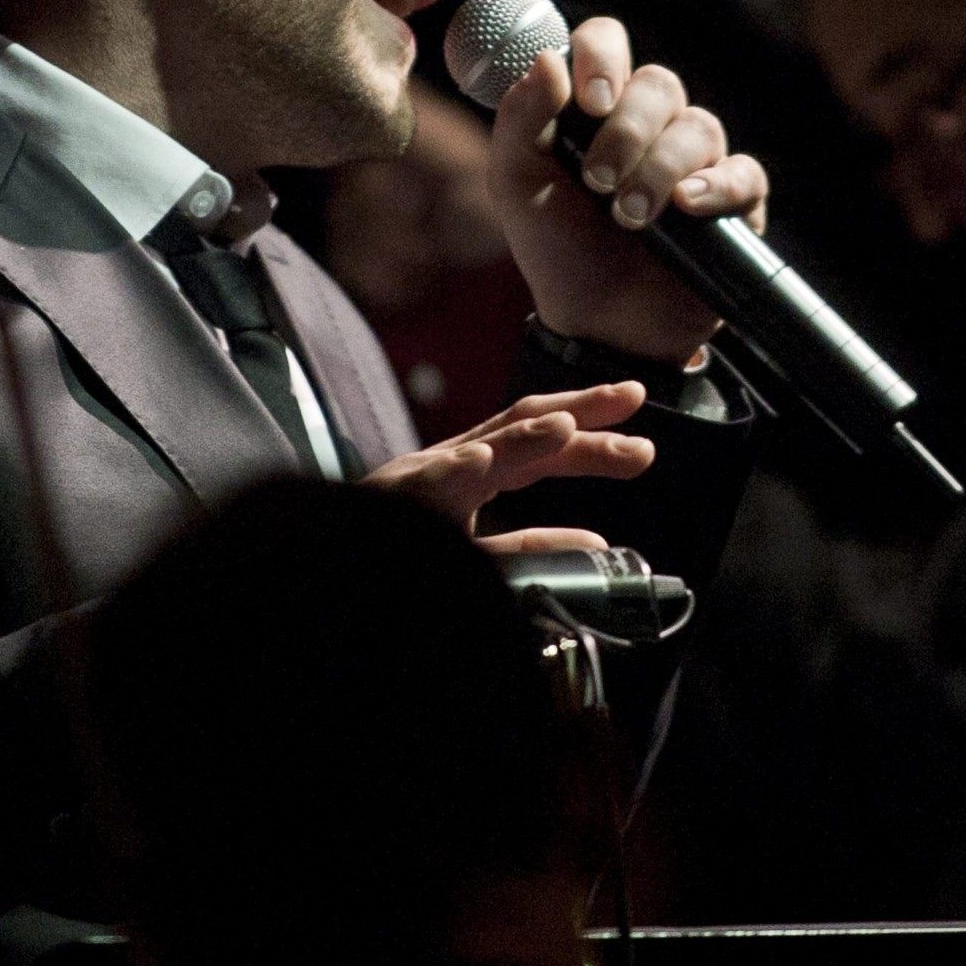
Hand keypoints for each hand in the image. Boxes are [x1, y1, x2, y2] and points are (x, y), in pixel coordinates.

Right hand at [364, 381, 652, 542]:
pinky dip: (448, 473)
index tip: (643, 435)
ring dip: (520, 436)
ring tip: (566, 426)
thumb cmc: (398, 551)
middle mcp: (450, 465)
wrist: (322, 565)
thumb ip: (531, 545)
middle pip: (519, 425)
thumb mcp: (477, 553)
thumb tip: (596, 543)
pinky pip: (419, 489)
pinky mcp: (387, 506)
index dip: (593, 434)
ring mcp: (417, 481)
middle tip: (631, 399)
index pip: (542, 446)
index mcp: (474, 473)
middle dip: (576, 410)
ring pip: (473, 452)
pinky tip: (477, 463)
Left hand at [487, 17, 770, 359]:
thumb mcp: (516, 184)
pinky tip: (686, 209)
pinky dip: (716, 187)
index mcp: (596, 106)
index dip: (603, 56)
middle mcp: (650, 123)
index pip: (607, 41)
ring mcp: (696, 160)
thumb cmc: (556, 248)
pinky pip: (743, 172)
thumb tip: (545, 59)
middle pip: (659, 83)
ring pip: (698, 127)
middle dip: (627, 131)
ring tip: (631, 218)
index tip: (590, 100)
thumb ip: (520, 119)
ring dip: (659, 169)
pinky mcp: (733, 202)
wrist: (597, 323)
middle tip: (598, 181)